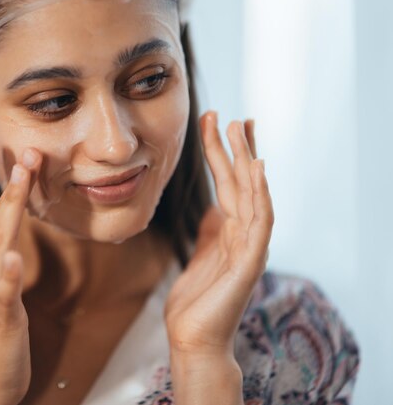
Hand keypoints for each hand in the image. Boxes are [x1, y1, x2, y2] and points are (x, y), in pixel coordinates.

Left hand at [164, 111, 273, 359]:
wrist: (193, 338)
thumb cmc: (195, 301)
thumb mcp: (200, 255)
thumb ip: (210, 231)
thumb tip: (213, 207)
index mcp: (230, 232)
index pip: (230, 184)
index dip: (225, 154)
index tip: (218, 123)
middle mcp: (244, 235)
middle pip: (242, 183)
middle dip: (236, 148)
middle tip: (229, 116)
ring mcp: (249, 247)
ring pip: (252, 195)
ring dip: (247, 161)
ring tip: (240, 128)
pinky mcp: (248, 263)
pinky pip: (258, 223)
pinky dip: (260, 195)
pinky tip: (257, 170)